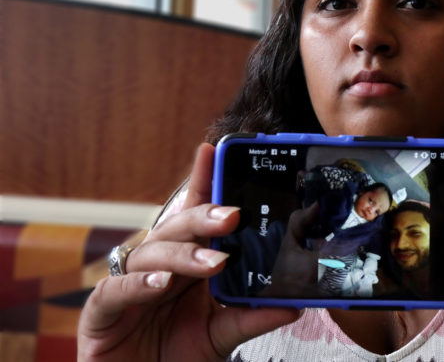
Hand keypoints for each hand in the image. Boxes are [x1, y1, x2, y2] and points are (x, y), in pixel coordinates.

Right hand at [77, 143, 299, 361]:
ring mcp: (128, 283)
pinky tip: (160, 283)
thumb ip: (250, 318)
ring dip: (183, 256)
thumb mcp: (221, 334)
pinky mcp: (101, 310)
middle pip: (177, 228)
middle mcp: (158, 264)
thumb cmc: (176, 354)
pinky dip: (138, 285)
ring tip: (212, 263)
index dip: (201, 182)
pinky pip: (116, 290)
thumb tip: (293, 305)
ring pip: (152, 253)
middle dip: (203, 217)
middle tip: (233, 217)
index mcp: (186, 262)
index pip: (194, 216)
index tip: (212, 151)